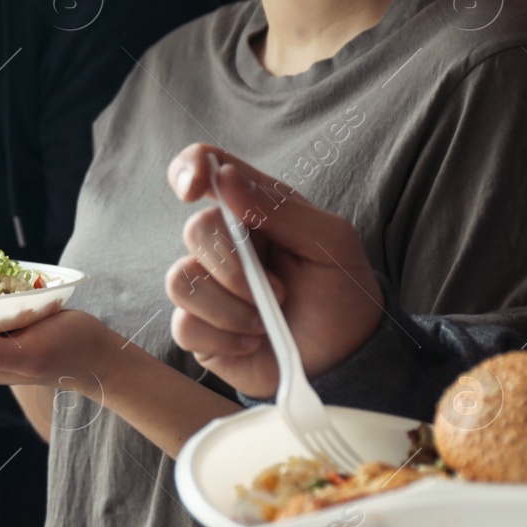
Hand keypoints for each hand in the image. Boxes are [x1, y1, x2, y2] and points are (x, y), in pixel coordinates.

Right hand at [164, 143, 382, 397]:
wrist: (345, 360)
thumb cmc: (341, 294)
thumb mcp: (329, 242)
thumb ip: (279, 207)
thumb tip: (225, 176)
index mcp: (253, 210)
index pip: (206, 167)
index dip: (191, 168)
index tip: (196, 189)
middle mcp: (223, 243)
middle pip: (195, 231)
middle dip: (235, 267)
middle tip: (278, 291)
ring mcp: (207, 286)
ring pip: (181, 281)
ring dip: (230, 307)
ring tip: (265, 322)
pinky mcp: (198, 328)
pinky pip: (183, 324)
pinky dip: (224, 336)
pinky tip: (252, 341)